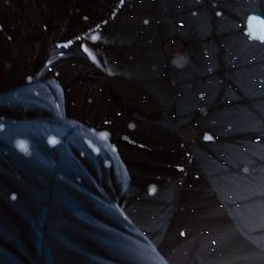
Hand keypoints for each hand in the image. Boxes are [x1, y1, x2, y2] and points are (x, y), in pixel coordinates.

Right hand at [50, 55, 191, 192]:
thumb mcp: (117, 84)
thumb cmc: (103, 93)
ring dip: (160, 171)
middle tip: (187, 159)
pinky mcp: (104, 163)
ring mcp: (102, 154)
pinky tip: (165, 176)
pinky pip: (127, 176)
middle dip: (166, 158)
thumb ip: (137, 95)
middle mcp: (103, 139)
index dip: (163, 139)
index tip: (182, 142)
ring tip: (181, 169)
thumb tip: (158, 113)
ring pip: (135, 169)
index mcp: (107, 117)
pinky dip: (148, 179)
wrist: (76, 105)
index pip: (140, 133)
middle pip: (140, 154)